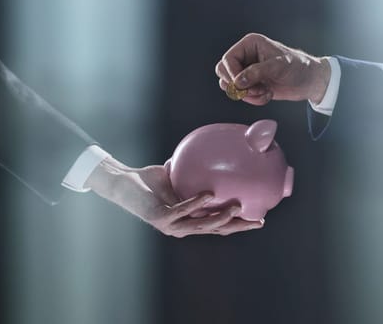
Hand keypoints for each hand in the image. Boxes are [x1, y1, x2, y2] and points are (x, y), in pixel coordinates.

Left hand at [85, 157, 263, 237]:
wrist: (124, 183)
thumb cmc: (150, 181)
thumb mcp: (177, 175)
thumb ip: (193, 170)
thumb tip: (213, 151)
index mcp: (189, 218)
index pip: (217, 225)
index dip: (238, 225)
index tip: (258, 220)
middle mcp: (182, 226)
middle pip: (215, 230)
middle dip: (236, 226)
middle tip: (256, 221)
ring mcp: (171, 225)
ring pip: (201, 225)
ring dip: (220, 217)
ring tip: (236, 207)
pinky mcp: (160, 218)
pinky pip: (182, 210)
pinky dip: (196, 203)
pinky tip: (209, 195)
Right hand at [215, 33, 330, 104]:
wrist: (308, 81)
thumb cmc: (298, 66)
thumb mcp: (278, 66)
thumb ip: (257, 72)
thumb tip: (238, 82)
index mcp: (250, 44)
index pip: (228, 59)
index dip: (232, 74)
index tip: (243, 84)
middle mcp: (245, 56)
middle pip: (223, 72)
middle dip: (238, 85)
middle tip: (254, 89)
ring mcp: (247, 71)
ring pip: (230, 86)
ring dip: (246, 94)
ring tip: (263, 91)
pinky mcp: (251, 84)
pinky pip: (240, 95)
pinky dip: (252, 99)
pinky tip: (267, 94)